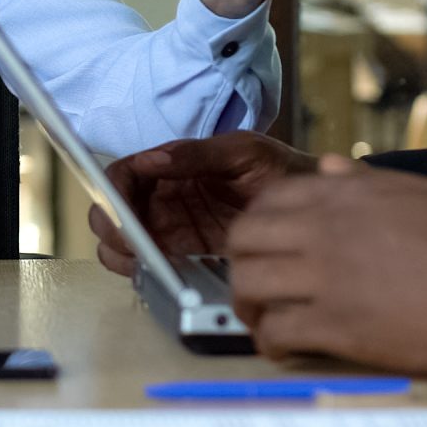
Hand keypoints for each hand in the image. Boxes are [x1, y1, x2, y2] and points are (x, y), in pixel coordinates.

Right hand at [89, 132, 316, 275]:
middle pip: (112, 215)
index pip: (120, 176)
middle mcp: (163, 199)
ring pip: (124, 247)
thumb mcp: (243, 152)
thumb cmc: (280, 169)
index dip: (111, 196)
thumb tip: (152, 160)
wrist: (315, 206)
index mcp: (170, 167)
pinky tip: (166, 275)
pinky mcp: (186, 260)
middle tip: (133, 247)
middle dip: (112, 232)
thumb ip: (197, 154)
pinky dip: (147, 275)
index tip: (120, 216)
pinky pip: (152, 269)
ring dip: (124, 257)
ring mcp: (172, 231)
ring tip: (149, 264)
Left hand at [225, 157, 426, 375]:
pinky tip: (283, 349)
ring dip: (248, 306)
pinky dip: (270, 343)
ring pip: (249, 285)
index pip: (268, 200)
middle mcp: (327, 229)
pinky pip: (277, 332)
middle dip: (242, 263)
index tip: (268, 247)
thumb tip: (335, 167)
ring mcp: (328, 277)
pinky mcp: (339, 326)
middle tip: (257, 285)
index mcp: (348, 194)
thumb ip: (372, 180)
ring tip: (262, 321)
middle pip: (243, 240)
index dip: (260, 226)